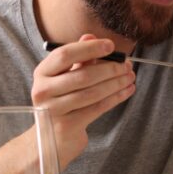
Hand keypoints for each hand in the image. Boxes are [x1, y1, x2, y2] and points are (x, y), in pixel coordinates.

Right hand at [32, 35, 136, 165]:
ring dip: (116, 83)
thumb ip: (77, 58)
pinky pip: (97, 108)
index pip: (64, 55)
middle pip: (82, 75)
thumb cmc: (62, 101)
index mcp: (42, 73)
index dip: (89, 48)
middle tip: (127, 65)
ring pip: (92, 93)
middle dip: (109, 69)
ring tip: (130, 77)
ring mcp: (54, 110)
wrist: (51, 138)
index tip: (111, 45)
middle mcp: (43, 90)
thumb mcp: (65, 77)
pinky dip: (115, 98)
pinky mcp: (67, 125)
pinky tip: (127, 90)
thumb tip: (90, 35)